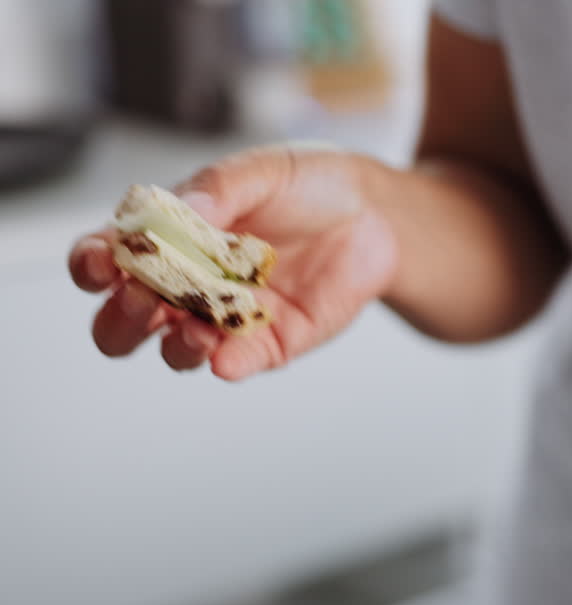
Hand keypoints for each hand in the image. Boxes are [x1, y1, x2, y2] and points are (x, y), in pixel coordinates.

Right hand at [68, 145, 396, 379]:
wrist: (375, 214)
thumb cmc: (309, 185)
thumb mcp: (262, 171)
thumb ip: (219, 190)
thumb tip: (179, 214)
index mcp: (167, 236)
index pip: (106, 258)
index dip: (91, 265)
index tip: (100, 263)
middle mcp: (187, 283)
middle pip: (124, 321)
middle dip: (121, 317)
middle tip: (143, 298)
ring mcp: (225, 317)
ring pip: (174, 351)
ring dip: (173, 345)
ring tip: (194, 327)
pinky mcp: (269, 342)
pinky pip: (236, 362)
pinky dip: (226, 363)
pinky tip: (225, 355)